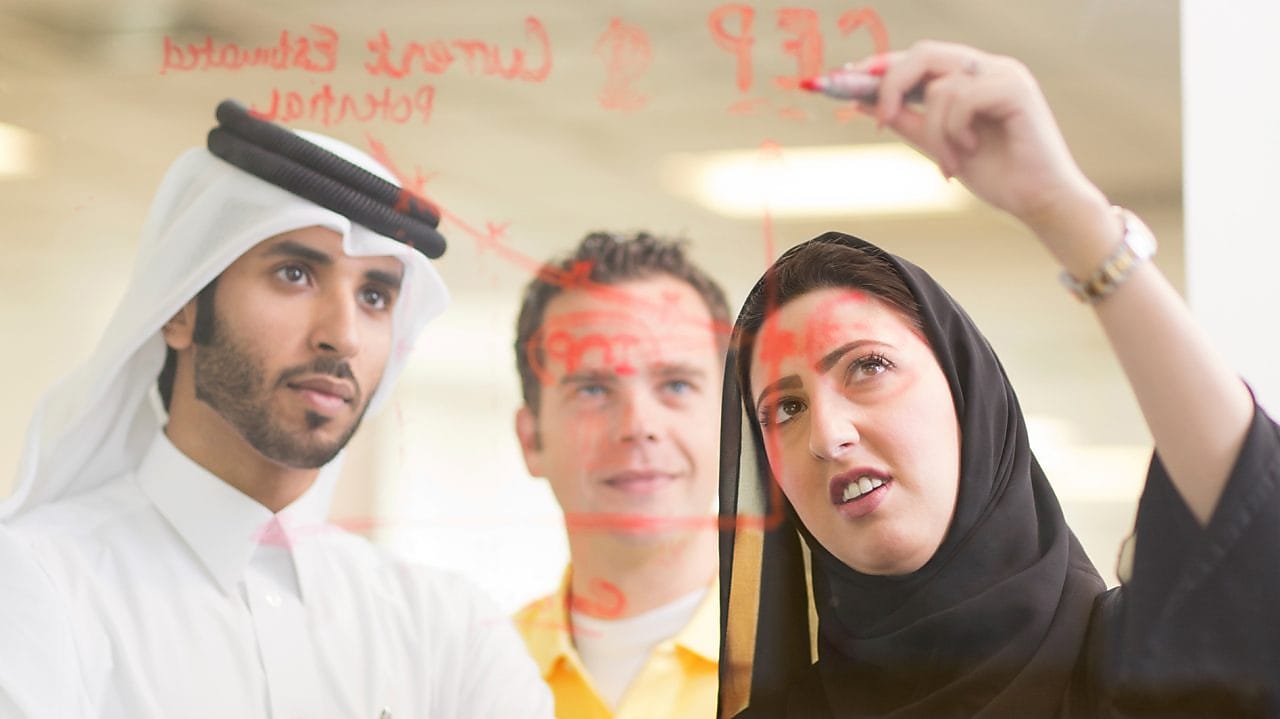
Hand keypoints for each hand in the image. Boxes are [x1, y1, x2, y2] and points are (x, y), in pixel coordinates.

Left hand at [851, 41, 1108, 236]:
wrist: (1040, 202)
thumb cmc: (998, 175)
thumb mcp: (938, 146)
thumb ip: (905, 121)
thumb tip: (861, 102)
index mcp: (971, 76)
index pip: (918, 59)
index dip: (880, 65)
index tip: (844, 79)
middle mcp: (988, 67)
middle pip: (922, 54)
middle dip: (891, 85)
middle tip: (880, 122)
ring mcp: (1004, 73)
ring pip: (939, 87)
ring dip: (933, 133)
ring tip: (949, 163)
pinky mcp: (1015, 88)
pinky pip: (961, 98)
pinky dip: (954, 132)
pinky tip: (970, 152)